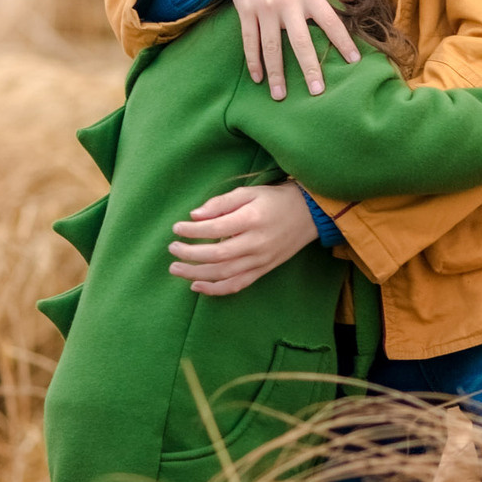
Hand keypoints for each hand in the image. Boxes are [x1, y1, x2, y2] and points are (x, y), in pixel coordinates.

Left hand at [169, 183, 318, 295]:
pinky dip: (215, 290)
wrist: (309, 215)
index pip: (216, 228)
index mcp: (253, 219)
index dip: (193, 230)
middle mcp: (257, 243)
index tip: (176, 228)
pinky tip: (197, 286)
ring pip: (224, 274)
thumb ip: (222, 203)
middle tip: (171, 249)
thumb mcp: (249, 192)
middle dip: (190, 254)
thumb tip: (194, 215)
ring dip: (196, 275)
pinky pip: (237, 285)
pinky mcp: (263, 270)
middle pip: (217, 255)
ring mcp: (261, 260)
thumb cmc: (275, 200)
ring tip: (176, 269)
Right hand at [206, 0, 360, 99]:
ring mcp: (263, 8)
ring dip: (276, 73)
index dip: (343, 41)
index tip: (354, 61)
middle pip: (300, 41)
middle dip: (310, 68)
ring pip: (272, 47)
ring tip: (280, 96)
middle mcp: (286, 2)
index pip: (330, 20)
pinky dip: (253, 61)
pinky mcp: (245, 11)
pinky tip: (258, 78)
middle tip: (318, 92)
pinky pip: (250, 41)